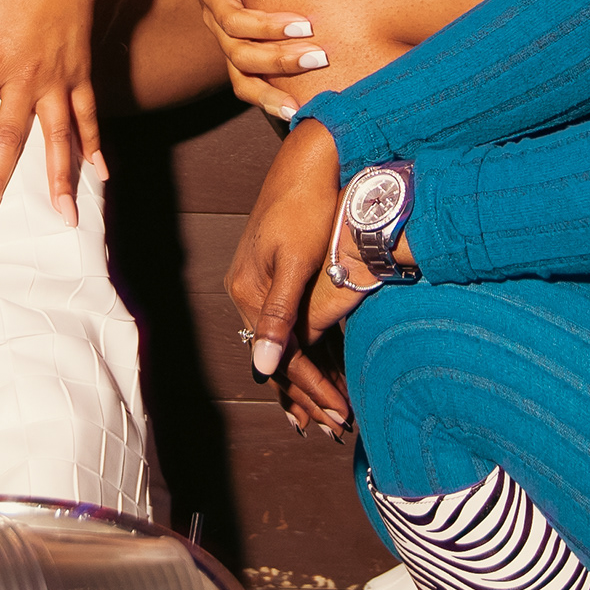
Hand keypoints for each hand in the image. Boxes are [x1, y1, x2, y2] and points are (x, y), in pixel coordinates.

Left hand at [188, 0, 328, 118]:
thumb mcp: (287, 8)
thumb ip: (303, 35)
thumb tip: (350, 64)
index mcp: (234, 42)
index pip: (244, 82)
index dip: (267, 99)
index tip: (298, 110)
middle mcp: (220, 25)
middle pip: (241, 57)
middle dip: (279, 62)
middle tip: (317, 58)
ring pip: (234, 23)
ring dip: (270, 27)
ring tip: (303, 24)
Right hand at [225, 117, 360, 433]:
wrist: (309, 162)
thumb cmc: (307, 208)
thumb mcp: (296, 262)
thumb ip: (280, 315)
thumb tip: (262, 368)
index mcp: (248, 293)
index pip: (282, 358)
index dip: (312, 390)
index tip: (341, 416)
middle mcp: (248, 294)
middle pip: (280, 358)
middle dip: (310, 396)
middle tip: (340, 428)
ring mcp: (260, 285)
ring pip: (287, 347)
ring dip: (311, 379)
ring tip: (334, 412)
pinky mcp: (278, 276)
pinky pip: (294, 327)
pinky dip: (313, 353)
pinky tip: (330, 370)